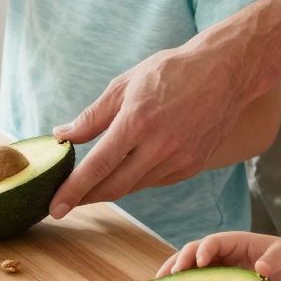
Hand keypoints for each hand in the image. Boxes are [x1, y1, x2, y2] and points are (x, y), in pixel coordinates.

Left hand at [50, 35, 241, 216]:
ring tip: (90, 187)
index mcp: (137, 121)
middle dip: (86, 198)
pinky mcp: (193, 165)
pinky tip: (127, 171)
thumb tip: (62, 136)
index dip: (73, 190)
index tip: (54, 208)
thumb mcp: (125, 85)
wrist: (225, 72)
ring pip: (135, 186)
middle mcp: (160, 146)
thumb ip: (93, 116)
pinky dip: (137, 179)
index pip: (97, 166)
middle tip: (64, 204)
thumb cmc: (171, 72)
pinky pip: (156, 181)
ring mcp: (180, 159)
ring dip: (111, 189)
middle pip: (114, 186)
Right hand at [159, 233, 280, 280]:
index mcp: (238, 242)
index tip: (198, 263)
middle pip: (194, 255)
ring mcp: (222, 274)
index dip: (202, 250)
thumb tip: (259, 268)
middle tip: (167, 278)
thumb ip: (274, 259)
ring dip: (175, 280)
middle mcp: (226, 256)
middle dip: (178, 263)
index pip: (213, 242)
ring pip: (191, 273)